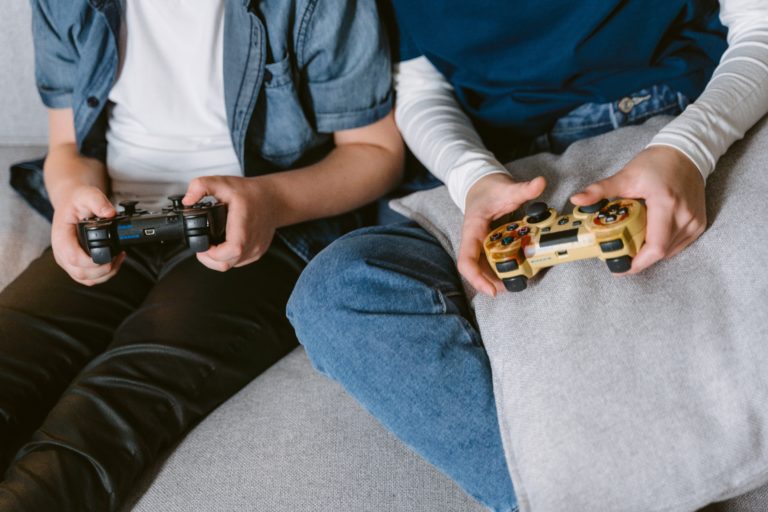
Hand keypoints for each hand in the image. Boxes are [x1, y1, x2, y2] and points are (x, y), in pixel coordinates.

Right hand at [51, 186, 124, 285]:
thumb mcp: (87, 195)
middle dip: (103, 270)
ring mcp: (67, 260)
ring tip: (119, 259)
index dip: (92, 262)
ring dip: (105, 274)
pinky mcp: (75, 264)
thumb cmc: (77, 201)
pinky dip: (102, 275)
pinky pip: (88, 278)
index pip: (73, 257)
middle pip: (80, 273)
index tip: (110, 256)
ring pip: (85, 279)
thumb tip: (110, 213)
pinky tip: (113, 263)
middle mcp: (61, 252)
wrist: (70, 203)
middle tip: (119, 257)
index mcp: (60, 237)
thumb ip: (98, 202)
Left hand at [183, 176, 278, 270]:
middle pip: (227, 263)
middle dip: (209, 259)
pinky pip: (239, 262)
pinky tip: (224, 246)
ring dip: (218, 259)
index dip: (212, 254)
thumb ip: (201, 186)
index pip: (231, 250)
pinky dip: (228, 258)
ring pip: (232, 265)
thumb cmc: (251, 193)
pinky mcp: (258, 252)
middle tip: (202, 246)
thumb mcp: (222, 182)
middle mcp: (252, 241)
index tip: (202, 246)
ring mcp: (256, 248)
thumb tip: (187, 200)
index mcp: (243, 226)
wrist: (273, 199)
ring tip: (211, 247)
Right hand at [458, 173, 546, 295]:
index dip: (476, 278)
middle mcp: (473, 241)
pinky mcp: (487, 245)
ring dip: (497, 279)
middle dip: (491, 283)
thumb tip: (541, 183)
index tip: (493, 291)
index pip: (466, 261)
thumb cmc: (489, 189)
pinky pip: (491, 262)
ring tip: (516, 283)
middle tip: (512, 288)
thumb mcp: (506, 188)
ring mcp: (479, 245)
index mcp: (472, 230)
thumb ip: (524, 188)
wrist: (482, 185)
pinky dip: (503, 268)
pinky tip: (517, 271)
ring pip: (483, 269)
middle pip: (476, 270)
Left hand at [570, 145, 705, 273]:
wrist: (686, 152)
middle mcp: (685, 216)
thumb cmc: (657, 163)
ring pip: (671, 251)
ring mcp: (695, 221)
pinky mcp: (699, 223)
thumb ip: (600, 190)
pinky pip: (679, 244)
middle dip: (639, 258)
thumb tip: (576, 200)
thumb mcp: (626, 175)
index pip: (655, 246)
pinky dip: (662, 246)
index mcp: (667, 204)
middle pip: (660, 251)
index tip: (620, 267)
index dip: (638, 262)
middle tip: (620, 255)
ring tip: (632, 244)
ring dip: (650, 252)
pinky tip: (648, 237)